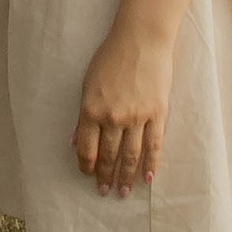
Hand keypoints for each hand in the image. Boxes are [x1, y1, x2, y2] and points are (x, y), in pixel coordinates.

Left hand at [75, 22, 176, 193]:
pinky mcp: (157, 113)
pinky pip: (154, 146)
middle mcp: (113, 117)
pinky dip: (151, 165)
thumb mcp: (88, 84)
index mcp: (91, 110)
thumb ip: (82, 116)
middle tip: (105, 191)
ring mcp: (137, 117)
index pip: (87, 148)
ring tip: (123, 192)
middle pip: (108, 155)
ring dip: (126, 177)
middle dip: (105, 176)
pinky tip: (148, 179)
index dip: (87, 165)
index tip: (88, 175)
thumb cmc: (111, 57)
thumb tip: (73, 141)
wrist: (141, 39)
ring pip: (130, 156)